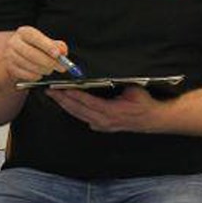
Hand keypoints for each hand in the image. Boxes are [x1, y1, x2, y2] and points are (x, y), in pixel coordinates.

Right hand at [3, 26, 68, 82]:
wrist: (18, 54)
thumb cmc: (35, 47)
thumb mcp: (46, 42)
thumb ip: (57, 45)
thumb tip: (62, 51)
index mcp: (24, 32)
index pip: (35, 37)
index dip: (47, 46)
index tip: (58, 54)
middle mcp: (14, 42)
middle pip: (32, 54)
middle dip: (49, 62)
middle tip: (61, 67)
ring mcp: (10, 56)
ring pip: (31, 66)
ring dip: (45, 70)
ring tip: (50, 69)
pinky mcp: (10, 68)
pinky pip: (27, 75)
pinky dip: (37, 76)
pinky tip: (40, 73)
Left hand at [46, 85, 162, 132]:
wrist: (152, 119)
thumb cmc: (144, 103)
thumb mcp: (133, 89)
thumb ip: (119, 84)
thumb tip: (106, 75)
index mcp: (110, 111)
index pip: (86, 102)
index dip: (73, 95)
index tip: (61, 88)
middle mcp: (103, 121)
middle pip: (78, 109)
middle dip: (62, 100)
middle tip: (49, 91)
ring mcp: (102, 126)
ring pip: (78, 115)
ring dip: (65, 106)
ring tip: (54, 96)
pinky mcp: (102, 127)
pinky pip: (83, 118)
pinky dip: (73, 111)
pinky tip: (66, 105)